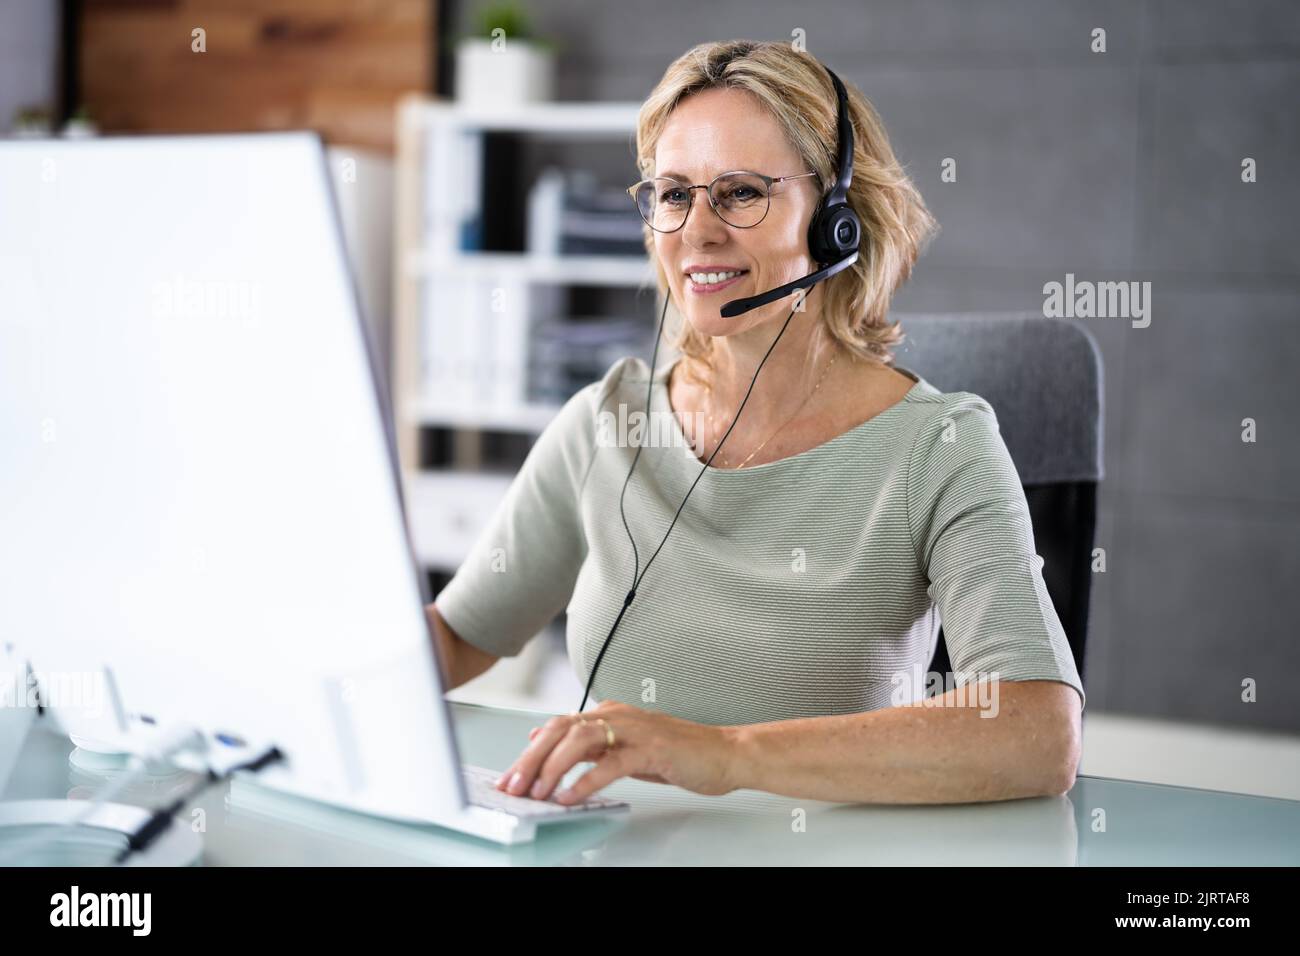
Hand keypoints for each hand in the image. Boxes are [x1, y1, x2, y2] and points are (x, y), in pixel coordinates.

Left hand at [493, 700, 741, 803]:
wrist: (724, 753)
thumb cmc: (678, 754)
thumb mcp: (625, 748)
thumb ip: (591, 745)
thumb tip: (549, 744)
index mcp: (609, 714)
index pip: (557, 727)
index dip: (529, 752)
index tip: (510, 776)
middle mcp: (617, 716)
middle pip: (560, 730)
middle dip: (531, 760)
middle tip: (512, 785)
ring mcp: (634, 730)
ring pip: (579, 741)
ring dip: (552, 768)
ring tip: (537, 792)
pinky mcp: (651, 748)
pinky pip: (610, 763)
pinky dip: (585, 780)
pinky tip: (570, 796)